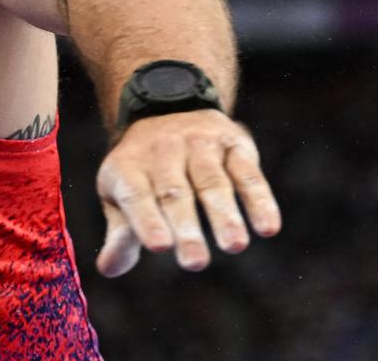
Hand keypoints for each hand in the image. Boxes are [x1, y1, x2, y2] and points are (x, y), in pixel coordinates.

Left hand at [94, 110, 280, 275]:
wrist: (168, 108)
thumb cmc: (142, 171)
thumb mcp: (120, 194)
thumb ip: (121, 233)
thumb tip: (109, 268)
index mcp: (129, 166)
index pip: (137, 195)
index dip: (147, 220)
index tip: (160, 246)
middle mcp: (164, 150)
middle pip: (175, 192)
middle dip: (187, 227)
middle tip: (195, 262)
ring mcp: (200, 143)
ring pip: (212, 182)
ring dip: (225, 215)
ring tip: (234, 246)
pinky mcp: (233, 143)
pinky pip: (247, 173)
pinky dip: (259, 200)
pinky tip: (268, 227)